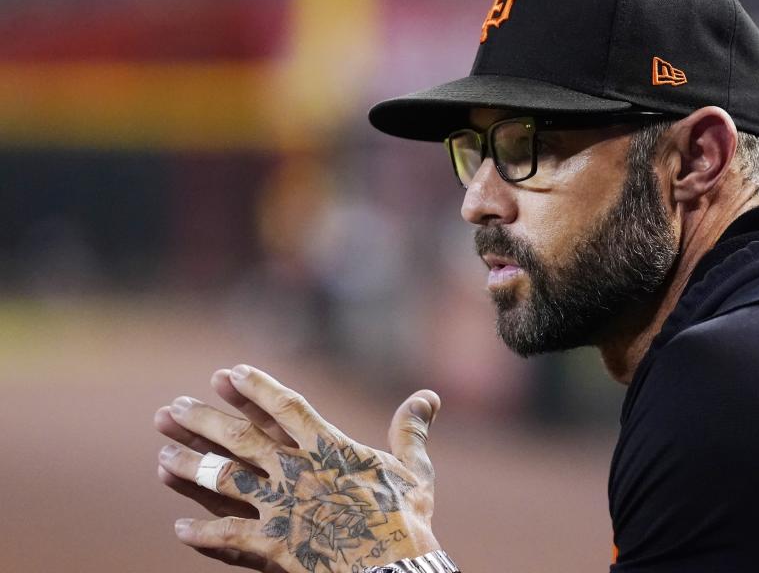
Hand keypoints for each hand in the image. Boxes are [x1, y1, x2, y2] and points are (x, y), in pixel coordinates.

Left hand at [155, 365, 441, 571]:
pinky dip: (201, 533)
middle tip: (172, 408)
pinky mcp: (274, 546)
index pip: (285, 408)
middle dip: (204, 421)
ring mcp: (282, 508)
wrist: (395, 569)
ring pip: (225, 481)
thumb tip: (428, 396)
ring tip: (162, 457)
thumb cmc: (407, 519)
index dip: (254, 389)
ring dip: (191, 469)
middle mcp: (298, 471)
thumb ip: (411, 430)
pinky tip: (179, 528)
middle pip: (241, 439)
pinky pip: (228, 538)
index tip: (225, 373)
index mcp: (329, 448)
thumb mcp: (413, 470)